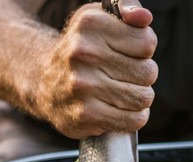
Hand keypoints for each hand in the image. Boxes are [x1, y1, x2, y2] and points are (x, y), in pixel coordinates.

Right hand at [34, 0, 157, 137]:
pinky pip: (134, 120)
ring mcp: (84, 86)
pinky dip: (134, 116)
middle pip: (148, 72)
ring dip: (139, 97)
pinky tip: (119, 108)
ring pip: (143, 98)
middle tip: (123, 74)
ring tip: (121, 91)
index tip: (127, 51)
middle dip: (142, 75)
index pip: (147, 42)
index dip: (144, 50)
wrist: (44, 82)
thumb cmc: (83, 48)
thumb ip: (126, 7)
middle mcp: (84, 53)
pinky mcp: (86, 115)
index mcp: (91, 25)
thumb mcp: (100, 18)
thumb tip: (144, 18)